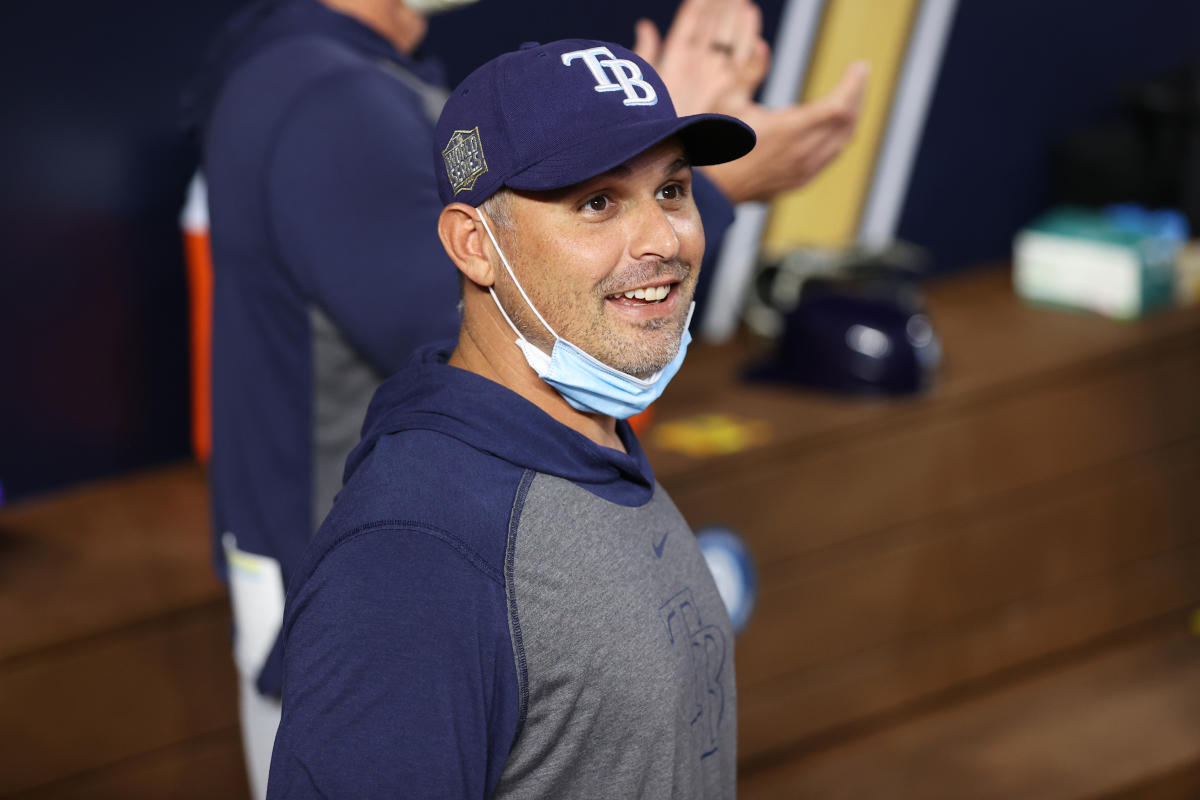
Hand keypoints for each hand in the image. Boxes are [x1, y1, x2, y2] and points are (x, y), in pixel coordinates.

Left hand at [633, 0, 769, 117]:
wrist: (664, 151)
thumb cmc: (647, 120)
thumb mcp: (643, 83)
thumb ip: (646, 53)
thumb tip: (645, 24)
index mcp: (675, 64)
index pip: (688, 28)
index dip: (697, 7)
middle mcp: (697, 70)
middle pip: (712, 31)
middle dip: (721, 9)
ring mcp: (714, 80)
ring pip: (728, 43)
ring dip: (736, 22)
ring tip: (744, 4)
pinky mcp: (728, 91)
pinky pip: (741, 63)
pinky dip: (748, 43)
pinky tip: (751, 22)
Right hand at [704, 60, 869, 203]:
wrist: (709, 191)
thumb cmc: (714, 145)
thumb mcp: (728, 102)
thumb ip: (749, 71)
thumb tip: (762, 46)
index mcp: (788, 131)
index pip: (839, 106)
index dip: (854, 85)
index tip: (860, 67)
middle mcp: (802, 153)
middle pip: (847, 123)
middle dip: (857, 97)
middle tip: (858, 77)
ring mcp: (803, 171)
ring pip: (842, 142)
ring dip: (850, 119)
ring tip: (850, 99)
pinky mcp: (799, 182)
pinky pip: (830, 157)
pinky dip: (839, 138)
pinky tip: (833, 129)